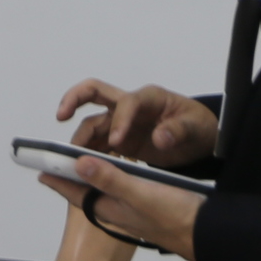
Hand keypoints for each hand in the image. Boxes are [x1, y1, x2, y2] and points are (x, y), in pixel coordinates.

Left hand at [36, 160, 204, 260]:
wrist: (207, 234)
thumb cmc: (174, 216)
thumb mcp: (139, 193)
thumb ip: (110, 179)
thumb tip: (79, 163)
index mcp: (110, 207)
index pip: (76, 192)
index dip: (58, 179)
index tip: (40, 168)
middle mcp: (117, 209)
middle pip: (88, 191)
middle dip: (73, 176)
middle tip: (61, 159)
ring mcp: (133, 209)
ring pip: (105, 190)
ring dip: (94, 175)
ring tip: (84, 160)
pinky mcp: (148, 206)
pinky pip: (123, 190)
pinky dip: (116, 177)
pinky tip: (122, 171)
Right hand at [54, 80, 218, 166]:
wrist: (199, 140)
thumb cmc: (198, 128)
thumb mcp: (195, 129)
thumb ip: (178, 131)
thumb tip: (160, 137)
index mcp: (148, 98)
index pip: (127, 102)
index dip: (120, 120)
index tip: (116, 142)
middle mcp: (129, 105)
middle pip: (93, 92)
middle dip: (74, 99)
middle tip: (61, 116)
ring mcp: (120, 122)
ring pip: (91, 123)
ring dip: (79, 138)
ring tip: (70, 158)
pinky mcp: (118, 140)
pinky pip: (96, 144)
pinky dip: (86, 154)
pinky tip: (80, 168)